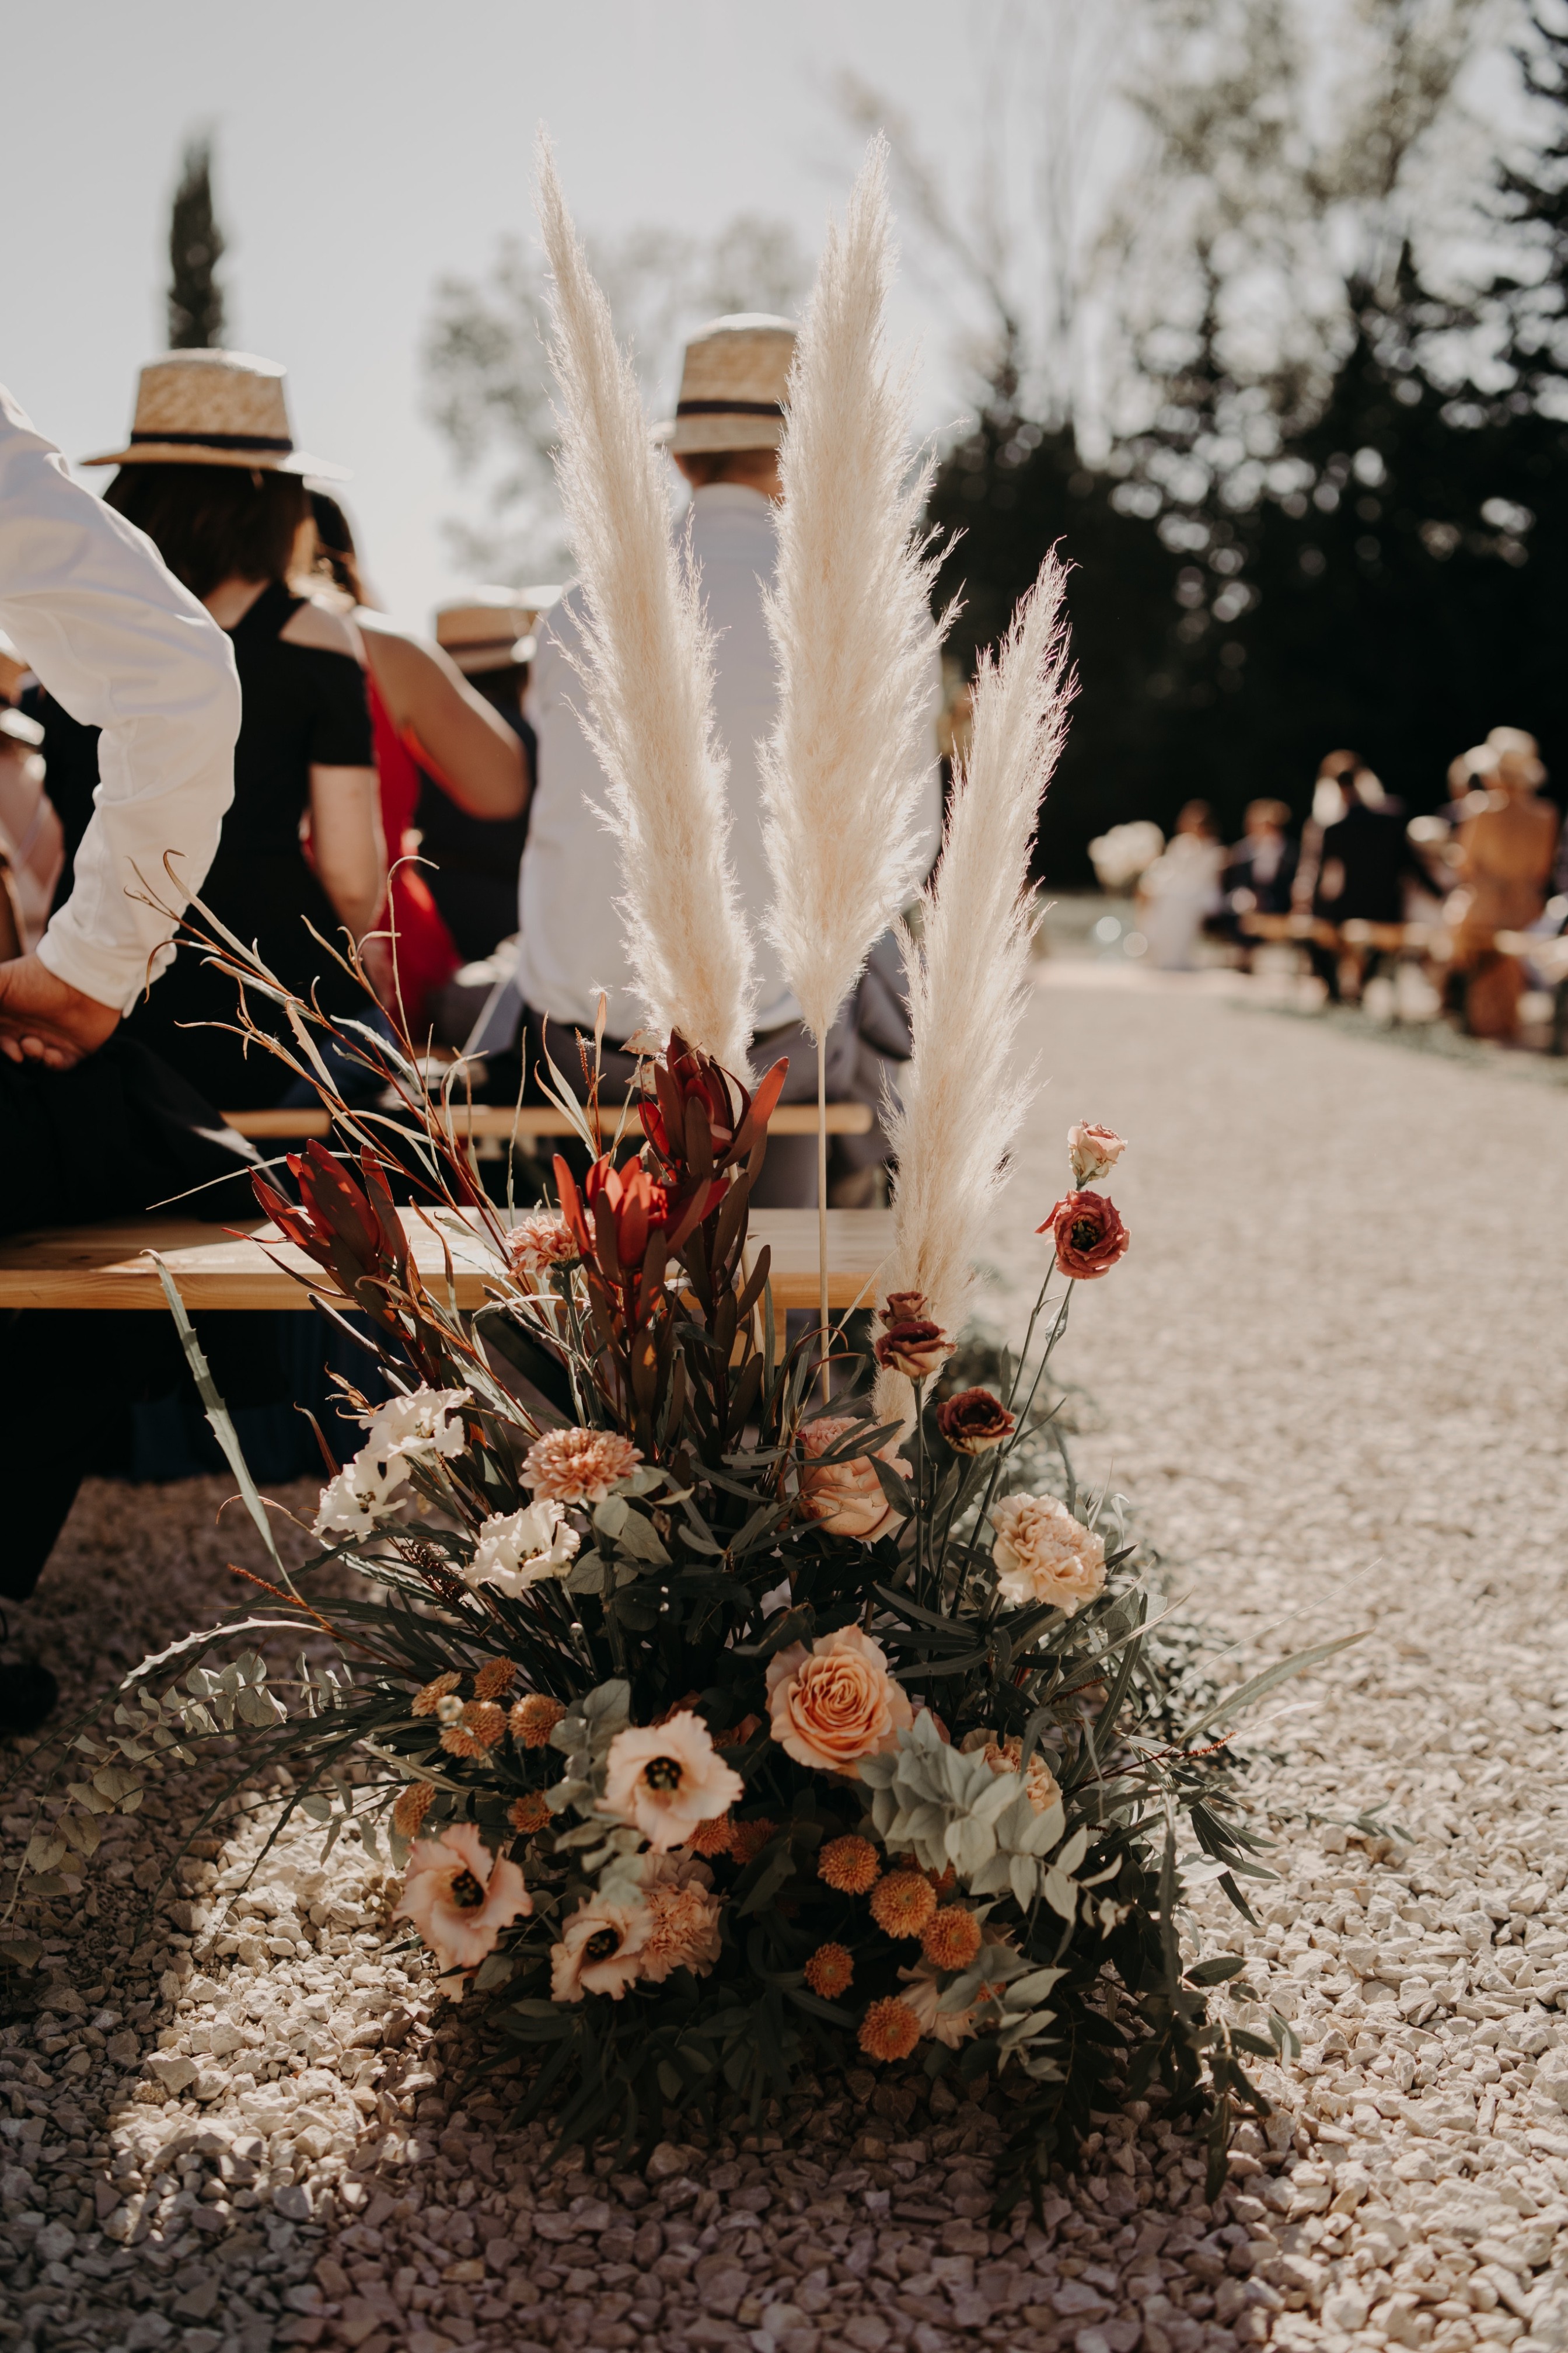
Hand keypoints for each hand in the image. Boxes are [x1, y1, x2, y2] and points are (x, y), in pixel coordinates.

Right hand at [0, 953, 119, 1068]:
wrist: (85, 979)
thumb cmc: (39, 978)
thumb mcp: (0, 982)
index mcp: (6, 1011)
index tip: (5, 1046)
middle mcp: (25, 1026)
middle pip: (9, 1050)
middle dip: (9, 1053)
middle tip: (15, 1050)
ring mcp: (49, 1037)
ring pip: (32, 1060)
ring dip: (31, 1057)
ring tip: (35, 1045)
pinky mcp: (72, 1049)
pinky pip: (58, 1067)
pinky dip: (52, 1065)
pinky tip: (52, 1054)